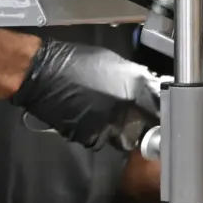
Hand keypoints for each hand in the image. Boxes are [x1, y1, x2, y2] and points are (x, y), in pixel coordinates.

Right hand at [14, 40, 159, 149]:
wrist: (44, 73)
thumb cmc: (77, 62)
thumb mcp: (115, 63)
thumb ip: (135, 79)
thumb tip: (148, 87)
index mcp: (135, 88)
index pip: (159, 110)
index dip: (157, 115)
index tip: (156, 117)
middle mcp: (124, 110)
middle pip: (141, 129)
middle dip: (136, 126)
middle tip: (126, 118)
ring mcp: (106, 125)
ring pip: (118, 138)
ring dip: (114, 131)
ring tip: (100, 116)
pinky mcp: (87, 136)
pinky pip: (98, 140)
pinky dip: (94, 133)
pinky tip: (86, 119)